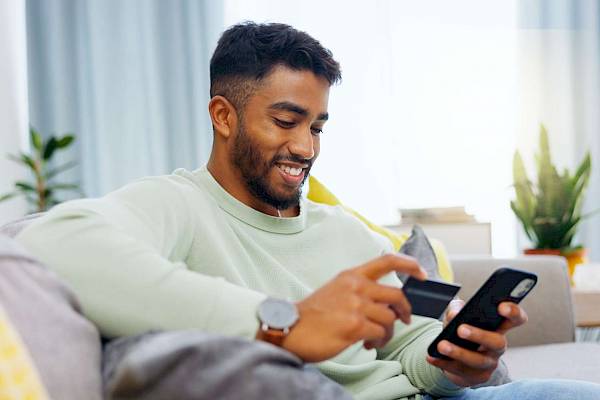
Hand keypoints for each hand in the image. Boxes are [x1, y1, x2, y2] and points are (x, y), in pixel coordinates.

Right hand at [272, 254, 426, 361]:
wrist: (290, 328)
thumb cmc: (313, 314)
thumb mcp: (336, 290)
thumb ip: (360, 290)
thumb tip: (386, 304)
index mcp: (351, 275)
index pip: (387, 261)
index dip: (410, 264)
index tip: (423, 272)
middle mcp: (355, 286)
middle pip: (397, 295)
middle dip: (405, 310)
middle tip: (404, 320)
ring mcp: (355, 305)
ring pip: (390, 318)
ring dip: (388, 333)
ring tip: (376, 339)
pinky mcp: (354, 325)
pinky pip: (381, 334)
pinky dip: (379, 342)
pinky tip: (367, 345)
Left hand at [426, 301, 527, 386]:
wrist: (457, 359)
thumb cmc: (461, 330)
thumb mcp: (459, 316)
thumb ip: (457, 308)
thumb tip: (455, 314)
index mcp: (498, 327)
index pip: (516, 319)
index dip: (513, 312)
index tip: (501, 306)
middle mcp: (498, 346)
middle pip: (498, 342)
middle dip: (480, 335)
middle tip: (461, 329)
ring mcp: (489, 363)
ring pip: (477, 361)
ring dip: (458, 353)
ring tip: (441, 345)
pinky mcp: (476, 377)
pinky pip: (459, 371)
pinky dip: (443, 363)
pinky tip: (432, 357)